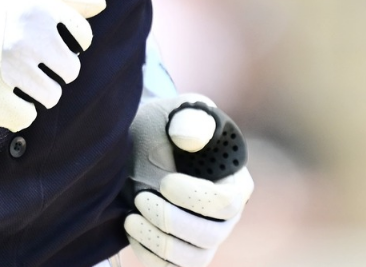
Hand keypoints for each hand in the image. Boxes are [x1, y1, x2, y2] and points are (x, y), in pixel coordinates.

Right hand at [0, 0, 104, 130]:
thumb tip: (99, 3)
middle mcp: (28, 38)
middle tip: (21, 60)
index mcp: (36, 7)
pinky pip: (24, 118)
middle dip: (52, 66)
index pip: (81, 34)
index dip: (66, 38)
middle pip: (70, 69)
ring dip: (34, 90)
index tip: (43, 38)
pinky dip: (14, 111)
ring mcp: (8, 72)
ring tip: (6, 76)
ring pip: (50, 96)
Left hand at [125, 94, 253, 266]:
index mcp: (235, 182)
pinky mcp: (182, 255)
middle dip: (170, 220)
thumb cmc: (164, 127)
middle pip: (210, 236)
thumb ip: (188, 119)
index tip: (164, 182)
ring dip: (157, 242)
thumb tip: (190, 138)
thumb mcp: (174, 113)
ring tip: (131, 217)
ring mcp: (205, 239)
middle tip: (139, 198)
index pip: (227, 203)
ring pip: (192, 259)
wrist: (139, 148)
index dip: (195, 198)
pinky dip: (149, 256)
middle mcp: (226, 218)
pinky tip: (133, 230)